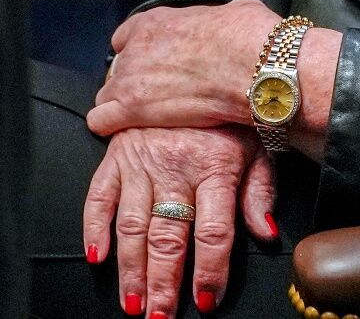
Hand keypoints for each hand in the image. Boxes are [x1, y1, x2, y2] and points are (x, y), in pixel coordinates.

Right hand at [85, 125, 276, 317]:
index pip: (213, 231)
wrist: (193, 65)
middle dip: (163, 283)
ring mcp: (141, 161)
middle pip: (168, 237)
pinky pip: (99, 195)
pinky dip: (94, 228)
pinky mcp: (116, 154)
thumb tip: (266, 232)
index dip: (209, 271)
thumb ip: (261, 191)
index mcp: (214, 167)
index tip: (206, 302)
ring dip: (130, 269)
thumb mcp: (257, 146)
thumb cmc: (228, 114)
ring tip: (133, 302)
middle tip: (158, 317)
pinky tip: (97, 257)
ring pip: (132, 225)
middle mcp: (175, 167)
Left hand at [90, 0, 281, 135]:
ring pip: (106, 95)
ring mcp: (131, 77)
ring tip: (146, 119)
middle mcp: (137, 46)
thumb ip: (217, 20)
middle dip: (133, 82)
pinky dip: (109, 125)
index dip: (139, 53)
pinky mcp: (132, 107)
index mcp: (157, 21)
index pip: (127, 36)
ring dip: (121, 106)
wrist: (251, 64)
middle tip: (158, 97)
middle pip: (117, 68)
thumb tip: (233, 21)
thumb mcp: (233, 12)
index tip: (153, 66)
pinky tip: (124, 132)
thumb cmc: (249, 37)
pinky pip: (100, 119)